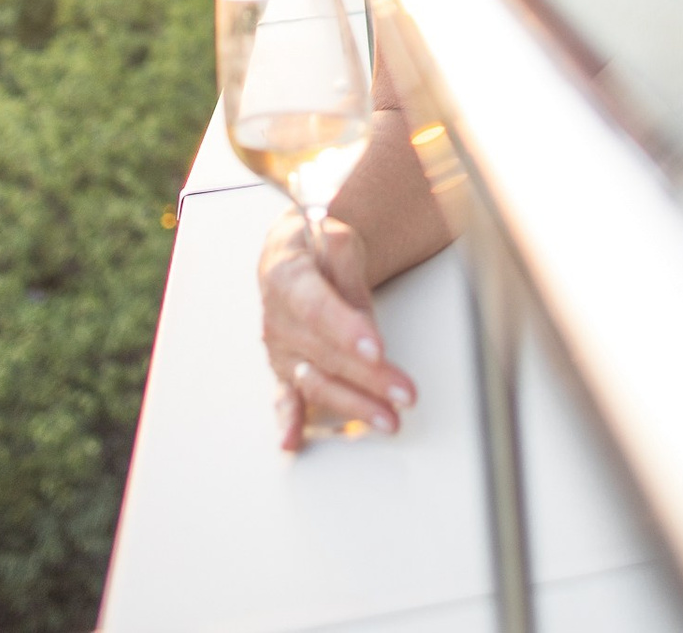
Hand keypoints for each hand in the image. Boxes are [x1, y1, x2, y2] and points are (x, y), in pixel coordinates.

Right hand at [257, 211, 416, 450]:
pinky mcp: (285, 370)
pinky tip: (292, 443)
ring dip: (352, 404)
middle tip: (404, 393)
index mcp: (286, 277)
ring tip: (389, 419)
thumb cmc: (318, 246)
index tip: (377, 349)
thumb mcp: (336, 239)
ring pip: (316, 381)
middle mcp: (277, 318)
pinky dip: (288, 421)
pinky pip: (285, 398)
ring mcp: (280, 349)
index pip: (318, 309)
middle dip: (368, 377)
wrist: (292, 253)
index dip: (347, 330)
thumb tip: (360, 316)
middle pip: (326, 354)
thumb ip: (348, 272)